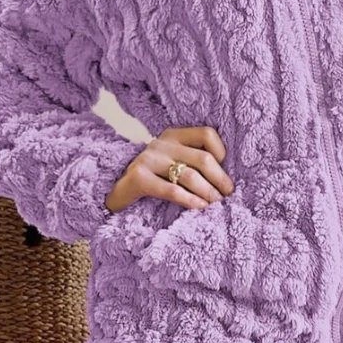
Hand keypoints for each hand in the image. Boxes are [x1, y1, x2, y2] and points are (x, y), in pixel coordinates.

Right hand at [104, 125, 234, 213]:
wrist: (116, 191)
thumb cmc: (154, 180)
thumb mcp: (174, 164)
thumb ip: (193, 162)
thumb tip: (226, 180)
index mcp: (174, 135)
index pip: (206, 134)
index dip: (221, 152)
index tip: (224, 173)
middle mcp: (161, 143)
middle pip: (203, 158)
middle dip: (220, 179)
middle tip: (227, 196)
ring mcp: (149, 159)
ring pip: (190, 175)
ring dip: (208, 193)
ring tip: (216, 204)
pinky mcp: (139, 178)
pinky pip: (172, 190)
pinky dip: (190, 201)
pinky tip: (199, 208)